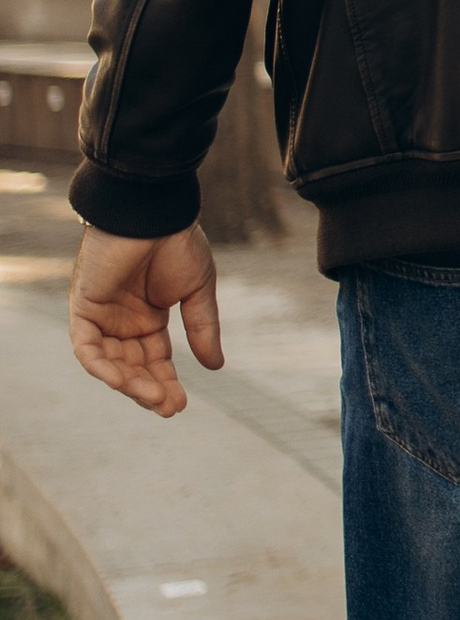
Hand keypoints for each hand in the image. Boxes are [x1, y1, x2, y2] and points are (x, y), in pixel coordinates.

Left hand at [69, 224, 223, 418]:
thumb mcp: (197, 291)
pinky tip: (123, 382)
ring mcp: (101, 314)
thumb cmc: (178, 241)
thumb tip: (215, 367)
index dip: (166, 383)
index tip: (180, 405)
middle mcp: (122, 320)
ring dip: (129, 384)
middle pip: (132, 366)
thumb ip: (202, 328)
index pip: (154, 360)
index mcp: (148, 316)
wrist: (155, 211)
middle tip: (170, 408)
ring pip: (109, 363)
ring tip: (155, 399)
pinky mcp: (84, 306)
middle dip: (149, 389)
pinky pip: (86, 347)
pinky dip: (102, 366)